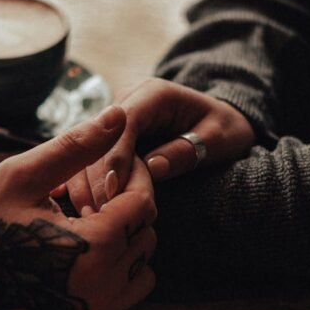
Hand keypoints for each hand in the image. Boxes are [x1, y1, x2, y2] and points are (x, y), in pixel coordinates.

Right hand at [0, 105, 155, 309]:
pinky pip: (121, 299)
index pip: (143, 203)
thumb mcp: (19, 178)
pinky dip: (112, 273)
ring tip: (83, 226)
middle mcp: (103, 289)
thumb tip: (117, 116)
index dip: (134, 176)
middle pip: (146, 236)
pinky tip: (74, 256)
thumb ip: (74, 147)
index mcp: (93, 248)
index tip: (112, 163)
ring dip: (124, 244)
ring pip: (141, 272)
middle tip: (89, 193)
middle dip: (126, 209)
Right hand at [66, 77, 254, 208]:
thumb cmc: (224, 130)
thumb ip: (187, 150)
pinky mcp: (110, 138)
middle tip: (99, 210)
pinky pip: (92, 159)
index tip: (113, 189)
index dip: (115, 156)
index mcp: (154, 94)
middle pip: (100, 138)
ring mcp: (115, 121)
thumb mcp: (219, 139)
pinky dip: (88, 182)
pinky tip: (86, 207)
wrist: (220, 123)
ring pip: (90, 150)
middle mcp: (128, 101)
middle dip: (98, 175)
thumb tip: (152, 167)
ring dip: (88, 182)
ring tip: (91, 215)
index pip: (125, 122)